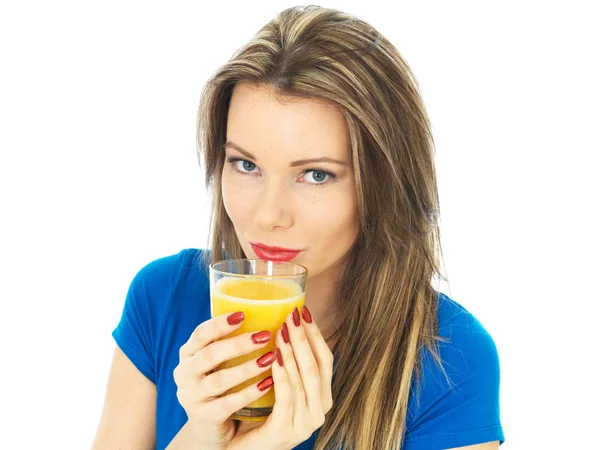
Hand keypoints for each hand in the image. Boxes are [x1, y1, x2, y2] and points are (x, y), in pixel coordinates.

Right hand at [173, 312, 275, 448]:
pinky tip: (267, 383)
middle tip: (264, 336)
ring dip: (246, 368)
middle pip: (209, 355)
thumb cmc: (220, 384)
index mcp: (188, 354)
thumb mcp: (218, 362)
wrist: (208, 429)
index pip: (200, 334)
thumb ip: (230, 343)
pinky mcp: (203, 416)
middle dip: (238, 344)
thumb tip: (268, 314)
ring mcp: (191, 396)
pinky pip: (227, 403)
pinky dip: (248, 393)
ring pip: (219, 380)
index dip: (219, 324)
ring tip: (269, 359)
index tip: (242, 314)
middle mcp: (185, 373)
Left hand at [227, 306, 333, 449]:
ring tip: (282, 330)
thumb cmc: (259, 414)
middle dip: (304, 337)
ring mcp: (304, 424)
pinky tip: (274, 357)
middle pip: (316, 366)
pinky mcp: (285, 431)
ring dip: (293, 352)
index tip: (303, 311)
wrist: (240, 449)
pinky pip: (286, 397)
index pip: (326, 360)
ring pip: (303, 379)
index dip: (316, 334)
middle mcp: (319, 411)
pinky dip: (282, 375)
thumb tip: (283, 322)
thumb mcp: (279, 386)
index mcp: (322, 398)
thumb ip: (288, 364)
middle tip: (291, 315)